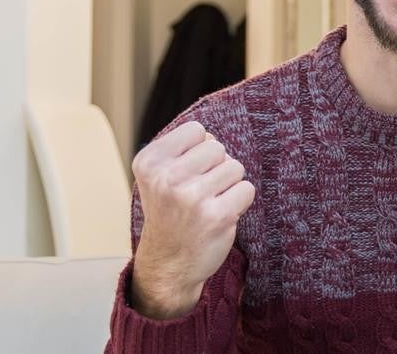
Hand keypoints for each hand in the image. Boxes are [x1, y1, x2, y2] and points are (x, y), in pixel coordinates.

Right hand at [130, 121, 255, 318]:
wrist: (167, 265)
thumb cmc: (170, 214)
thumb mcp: (158, 177)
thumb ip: (181, 150)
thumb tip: (212, 134)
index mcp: (149, 163)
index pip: (196, 130)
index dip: (199, 150)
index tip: (186, 174)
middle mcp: (166, 178)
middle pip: (218, 147)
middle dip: (216, 168)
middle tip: (198, 193)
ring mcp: (191, 197)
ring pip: (235, 167)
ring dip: (228, 185)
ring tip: (208, 204)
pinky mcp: (216, 216)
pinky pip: (247, 189)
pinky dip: (240, 201)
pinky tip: (219, 216)